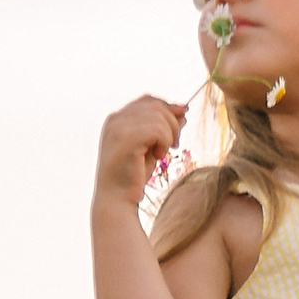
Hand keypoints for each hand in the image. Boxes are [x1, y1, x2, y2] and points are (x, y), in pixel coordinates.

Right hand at [96, 95, 186, 210]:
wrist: (117, 199)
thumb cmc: (134, 175)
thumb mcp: (152, 146)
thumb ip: (164, 127)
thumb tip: (183, 109)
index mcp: (118, 119)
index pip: (149, 100)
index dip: (168, 109)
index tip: (176, 129)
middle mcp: (115, 119)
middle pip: (156, 105)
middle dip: (172, 124)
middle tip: (172, 145)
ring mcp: (118, 127)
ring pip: (159, 115)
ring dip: (169, 135)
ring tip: (161, 153)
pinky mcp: (125, 138)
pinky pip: (158, 129)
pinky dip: (164, 142)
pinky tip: (158, 156)